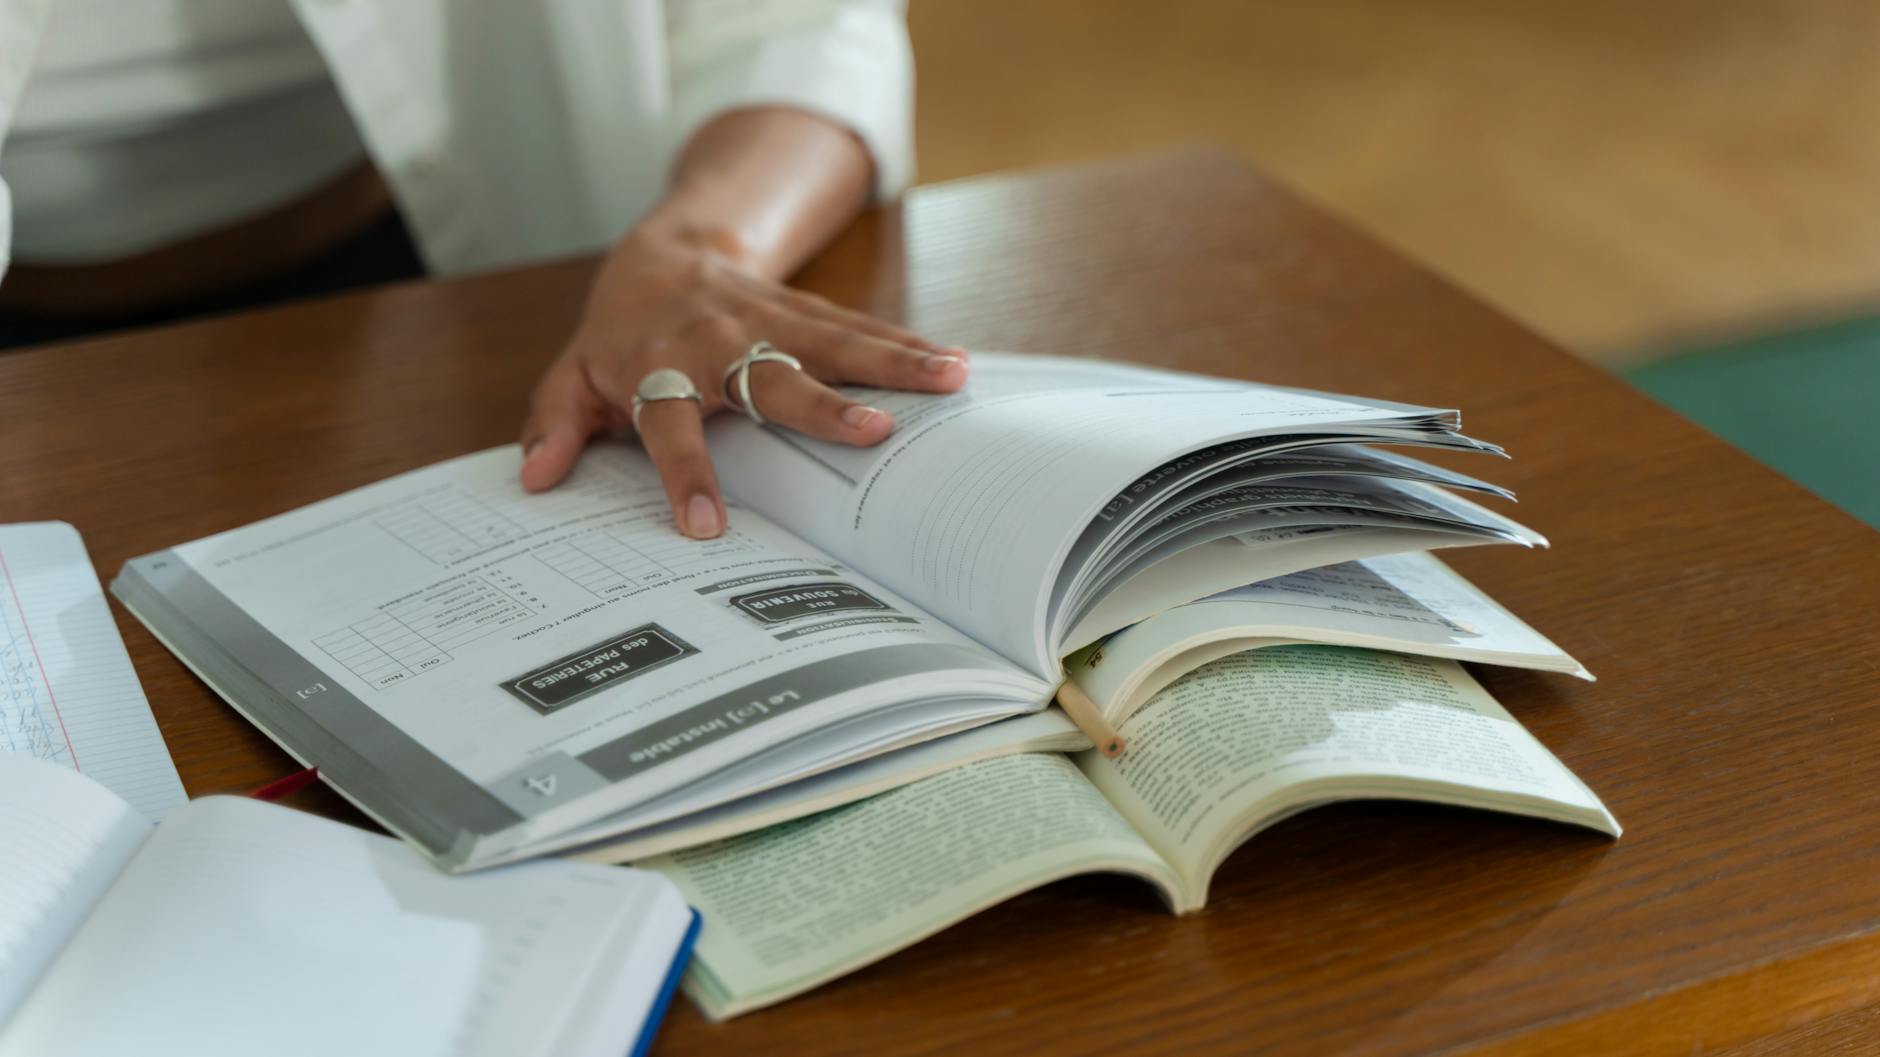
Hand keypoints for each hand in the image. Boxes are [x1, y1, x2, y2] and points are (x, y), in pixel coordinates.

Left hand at [519, 224, 967, 537]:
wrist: (664, 252)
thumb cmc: (621, 334)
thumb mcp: (574, 374)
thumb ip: (555, 424)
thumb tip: (536, 477)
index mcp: (656, 369)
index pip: (667, 424)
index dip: (683, 474)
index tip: (703, 528)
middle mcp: (717, 343)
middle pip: (770, 375)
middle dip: (821, 405)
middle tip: (871, 433)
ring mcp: (769, 321)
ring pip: (833, 340)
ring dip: (893, 360)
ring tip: (949, 378)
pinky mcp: (805, 310)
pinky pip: (859, 329)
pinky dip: (907, 345)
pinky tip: (955, 363)